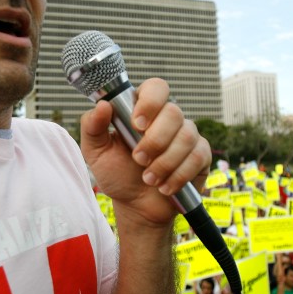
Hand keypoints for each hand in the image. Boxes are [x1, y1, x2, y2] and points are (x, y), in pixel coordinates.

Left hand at [79, 78, 210, 226]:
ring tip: (149, 179)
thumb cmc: (117, 174)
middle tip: (138, 160)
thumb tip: (103, 105)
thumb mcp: (96, 152)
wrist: (137, 206)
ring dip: (165, 163)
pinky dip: (179, 175)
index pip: (156, 88)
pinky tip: (165, 187)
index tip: (137, 124)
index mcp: (142, 110)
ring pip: (186, 136)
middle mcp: (167, 118)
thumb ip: (92, 127)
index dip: (150, 102)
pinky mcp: (200, 154)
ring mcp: (186, 135)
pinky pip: (198, 156)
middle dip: (155, 141)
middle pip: (173, 112)